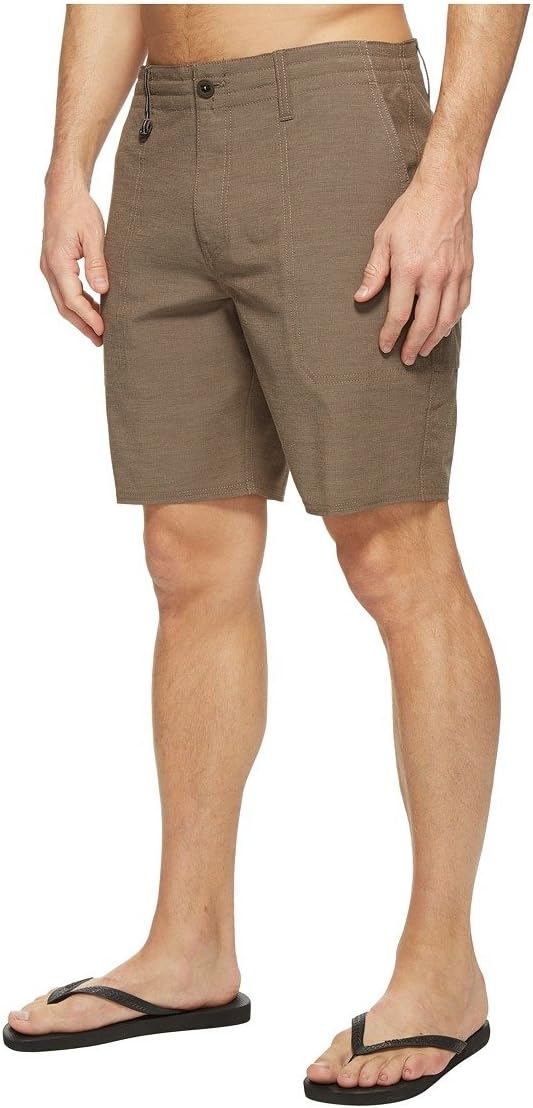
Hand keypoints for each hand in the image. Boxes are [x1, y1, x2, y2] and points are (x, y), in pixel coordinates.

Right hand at [41, 173, 108, 345]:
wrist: (63, 192)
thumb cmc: (79, 209)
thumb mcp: (95, 235)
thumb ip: (98, 264)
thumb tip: (102, 290)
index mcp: (58, 262)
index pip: (73, 299)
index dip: (88, 317)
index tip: (103, 329)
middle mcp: (49, 267)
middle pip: (65, 306)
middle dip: (83, 325)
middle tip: (101, 340)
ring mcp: (49, 267)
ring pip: (63, 300)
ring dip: (80, 317)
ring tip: (98, 331)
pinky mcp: (54, 264)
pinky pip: (64, 290)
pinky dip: (77, 303)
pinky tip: (92, 309)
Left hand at [354, 172, 473, 364]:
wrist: (445, 189)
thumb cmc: (411, 211)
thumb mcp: (383, 238)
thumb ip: (374, 271)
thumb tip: (361, 297)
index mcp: (410, 268)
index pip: (399, 313)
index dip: (390, 334)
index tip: (385, 346)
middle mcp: (434, 275)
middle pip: (425, 323)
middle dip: (414, 345)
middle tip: (407, 358)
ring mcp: (454, 273)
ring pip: (447, 318)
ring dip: (435, 338)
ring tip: (425, 350)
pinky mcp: (467, 269)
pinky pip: (462, 303)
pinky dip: (453, 320)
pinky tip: (444, 327)